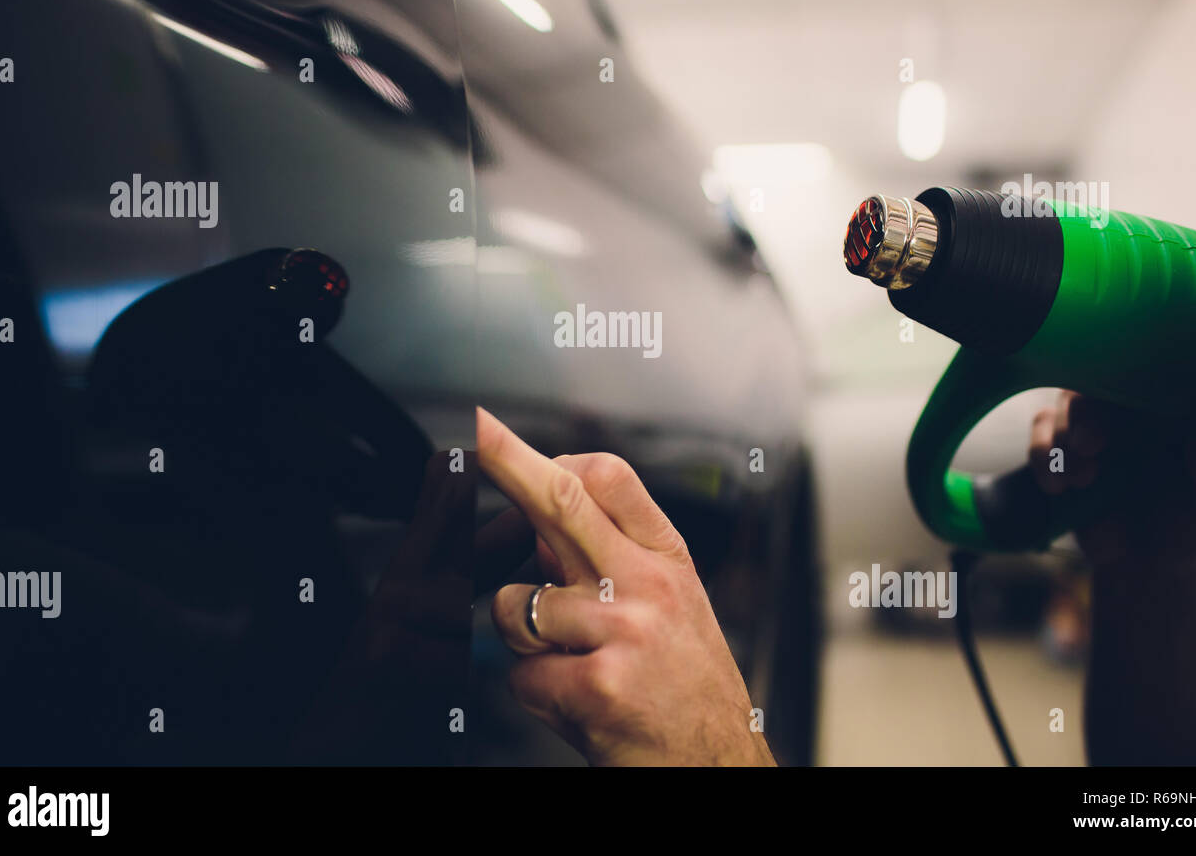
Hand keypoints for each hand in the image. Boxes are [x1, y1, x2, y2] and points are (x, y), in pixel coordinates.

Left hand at [477, 407, 774, 765]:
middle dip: (507, 461)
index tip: (519, 447)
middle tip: (477, 431)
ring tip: (573, 664)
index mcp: (665, 558)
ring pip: (518, 603)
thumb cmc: (690, 687)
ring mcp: (623, 632)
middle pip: (561, 504)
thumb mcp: (673, 604)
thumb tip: (540, 525)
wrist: (719, 765)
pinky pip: (521, 673)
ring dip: (524, 637)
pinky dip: (536, 692)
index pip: (609, 480)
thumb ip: (612, 558)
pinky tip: (578, 704)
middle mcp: (648, 585)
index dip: (555, 460)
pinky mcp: (597, 686)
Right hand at [1029, 390, 1195, 568]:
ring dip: (1060, 439)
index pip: (1149, 374)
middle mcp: (1129, 410)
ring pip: (1061, 407)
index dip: (1131, 381)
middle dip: (1084, 413)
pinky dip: (1041, 456)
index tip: (1125, 406)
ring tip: (1081, 480)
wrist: (1150, 567)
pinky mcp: (1062, 451)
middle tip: (1089, 446)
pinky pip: (1040, 435)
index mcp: (1171, 409)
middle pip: (1094, 384)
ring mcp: (1094, 429)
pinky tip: (1057, 486)